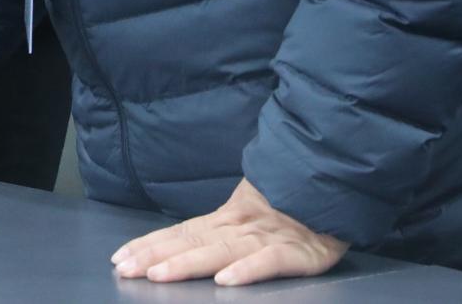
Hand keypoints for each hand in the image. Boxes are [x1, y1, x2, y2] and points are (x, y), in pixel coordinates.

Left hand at [111, 179, 346, 286]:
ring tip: (159, 276)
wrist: (342, 181)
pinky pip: (271, 262)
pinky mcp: (302, 253)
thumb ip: (224, 227)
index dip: (151, 245)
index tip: (119, 257)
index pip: (183, 232)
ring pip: (222, 252)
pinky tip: (226, 281)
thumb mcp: (254, 211)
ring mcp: (271, 238)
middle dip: (156, 257)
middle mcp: (244, 226)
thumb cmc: (298, 199)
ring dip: (188, 264)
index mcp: (230, 218)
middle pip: (193, 242)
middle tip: (125, 270)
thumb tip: (182, 241)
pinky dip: (248, 270)